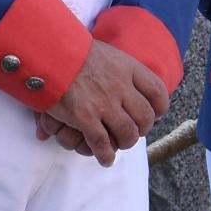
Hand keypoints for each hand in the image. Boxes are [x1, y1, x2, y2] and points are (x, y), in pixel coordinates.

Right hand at [44, 41, 171, 162]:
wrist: (49, 51)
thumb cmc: (74, 51)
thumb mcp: (106, 53)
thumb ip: (119, 69)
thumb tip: (127, 82)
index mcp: (128, 68)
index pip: (157, 92)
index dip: (160, 108)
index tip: (156, 114)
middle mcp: (121, 86)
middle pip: (145, 116)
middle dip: (142, 128)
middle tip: (135, 131)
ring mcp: (104, 103)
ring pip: (127, 133)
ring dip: (126, 142)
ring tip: (120, 144)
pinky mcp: (85, 117)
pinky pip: (102, 144)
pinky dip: (106, 155)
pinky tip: (105, 159)